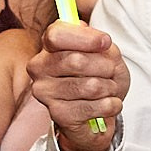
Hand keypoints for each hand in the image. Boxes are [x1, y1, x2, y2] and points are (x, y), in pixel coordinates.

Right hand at [26, 20, 124, 150]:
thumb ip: (101, 43)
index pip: (56, 35)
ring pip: (90, 86)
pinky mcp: (57, 114)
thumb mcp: (106, 54)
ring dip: (109, 88)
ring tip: (108, 90)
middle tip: (110, 72)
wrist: (99, 113)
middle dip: (105, 67)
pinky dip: (111, 105)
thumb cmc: (99, 78)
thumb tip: (101, 41)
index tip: (105, 42)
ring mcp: (45, 92)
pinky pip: (94, 107)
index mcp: (49, 47)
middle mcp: (40, 68)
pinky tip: (107, 104)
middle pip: (76, 61)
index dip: (84, 38)